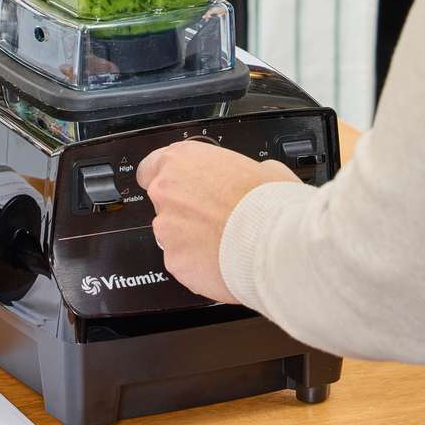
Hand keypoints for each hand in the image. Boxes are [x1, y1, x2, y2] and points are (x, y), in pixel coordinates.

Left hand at [136, 139, 300, 302]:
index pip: (150, 167)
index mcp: (183, 160)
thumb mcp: (263, 169)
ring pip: (172, 235)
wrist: (274, 243)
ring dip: (191, 239)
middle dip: (184, 212)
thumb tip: (252, 177)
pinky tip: (221, 260)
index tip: (180, 187)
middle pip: (162, 203)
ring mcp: (166, 228)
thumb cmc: (269, 204)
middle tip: (214, 218)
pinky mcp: (172, 260)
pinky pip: (182, 262)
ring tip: (223, 242)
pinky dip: (197, 264)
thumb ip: (241, 171)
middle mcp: (166, 191)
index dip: (166, 179)